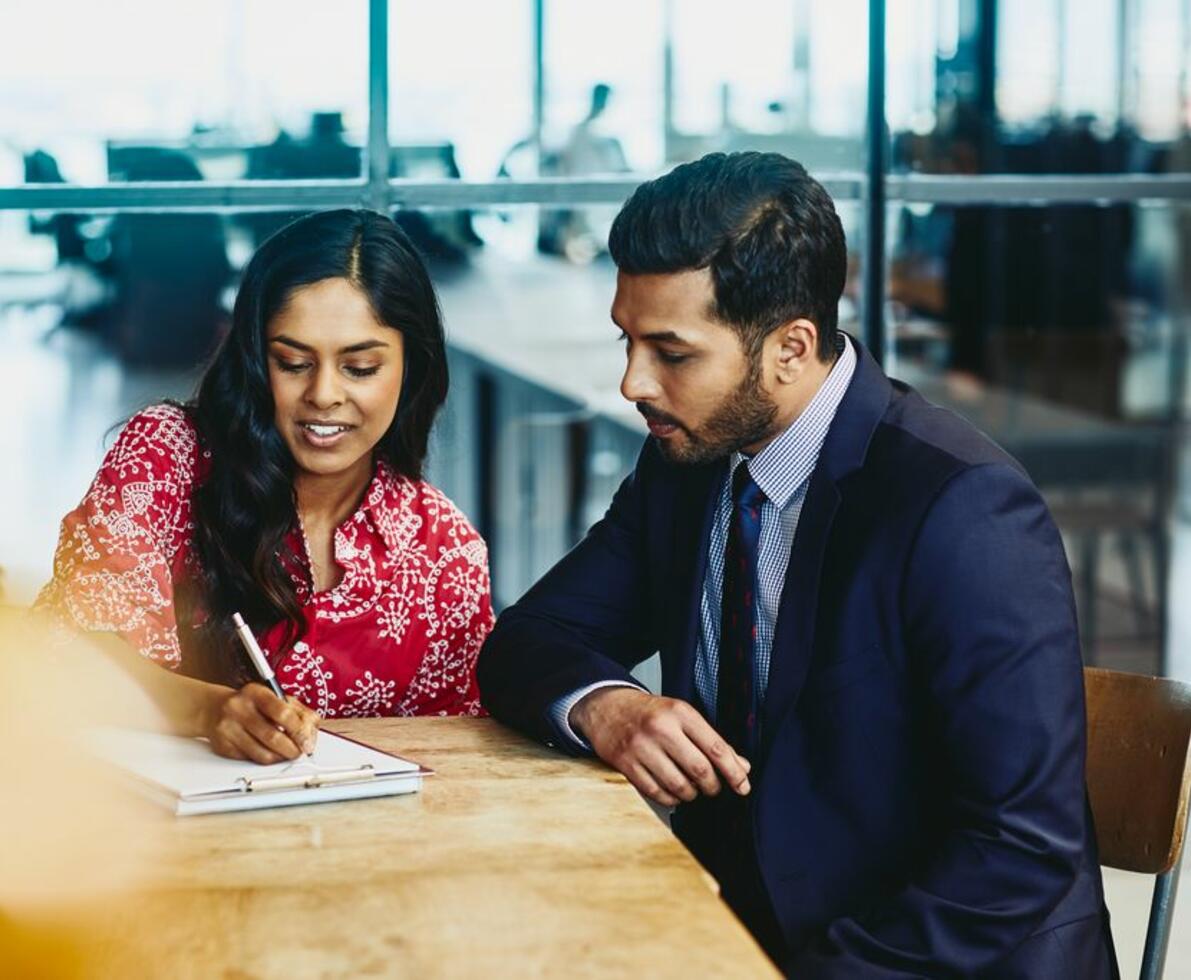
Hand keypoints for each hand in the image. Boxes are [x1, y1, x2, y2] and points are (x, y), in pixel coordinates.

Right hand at [201, 684, 319, 764]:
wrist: (214, 708)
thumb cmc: (252, 704)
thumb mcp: (275, 698)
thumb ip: (298, 712)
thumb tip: (312, 734)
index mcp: (256, 692)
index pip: (282, 713)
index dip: (299, 731)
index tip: (308, 742)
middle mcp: (239, 708)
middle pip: (273, 737)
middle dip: (292, 749)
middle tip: (299, 752)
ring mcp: (228, 728)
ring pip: (262, 753)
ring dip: (280, 757)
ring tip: (286, 753)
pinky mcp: (222, 746)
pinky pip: (250, 759)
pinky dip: (264, 759)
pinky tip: (268, 752)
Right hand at [570, 687, 750, 806]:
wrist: (607, 707)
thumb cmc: (650, 713)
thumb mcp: (682, 717)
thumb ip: (711, 741)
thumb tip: (742, 767)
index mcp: (680, 712)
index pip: (716, 747)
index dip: (733, 772)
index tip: (743, 786)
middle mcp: (661, 728)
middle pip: (700, 770)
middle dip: (713, 787)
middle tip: (714, 788)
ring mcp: (641, 746)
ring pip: (679, 786)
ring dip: (691, 794)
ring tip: (692, 789)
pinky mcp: (625, 763)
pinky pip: (656, 793)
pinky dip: (670, 799)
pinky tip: (673, 792)